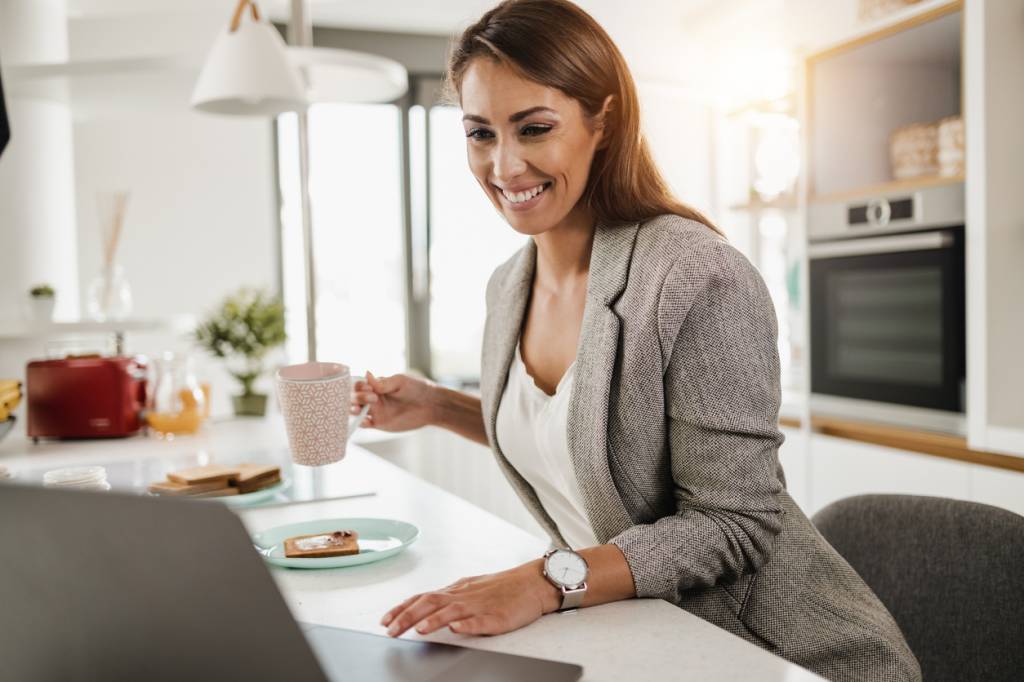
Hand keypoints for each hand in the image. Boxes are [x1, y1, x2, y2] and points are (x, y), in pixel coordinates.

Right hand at [350, 371, 435, 432]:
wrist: (430, 405)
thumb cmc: (417, 388)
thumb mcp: (400, 382)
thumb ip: (383, 382)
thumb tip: (367, 373)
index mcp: (376, 385)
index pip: (358, 385)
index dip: (359, 387)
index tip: (370, 388)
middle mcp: (373, 398)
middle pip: (353, 398)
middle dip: (356, 397)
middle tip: (373, 398)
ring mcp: (376, 411)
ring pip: (356, 411)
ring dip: (353, 410)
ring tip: (359, 409)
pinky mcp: (380, 423)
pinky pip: (365, 424)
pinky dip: (360, 423)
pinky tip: (365, 421)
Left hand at [380, 561, 560, 637]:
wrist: (533, 582)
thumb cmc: (503, 588)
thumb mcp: (471, 589)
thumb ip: (449, 599)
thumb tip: (424, 607)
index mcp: (457, 591)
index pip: (423, 597)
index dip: (402, 608)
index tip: (384, 620)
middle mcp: (464, 595)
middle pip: (431, 602)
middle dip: (408, 616)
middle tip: (390, 631)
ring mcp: (481, 605)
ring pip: (452, 610)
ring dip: (433, 620)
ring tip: (418, 630)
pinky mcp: (498, 616)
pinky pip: (481, 620)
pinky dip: (467, 625)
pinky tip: (456, 629)